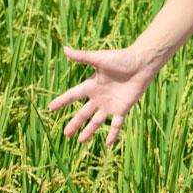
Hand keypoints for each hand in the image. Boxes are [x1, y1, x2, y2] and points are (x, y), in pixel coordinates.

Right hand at [45, 46, 161, 146]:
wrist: (142, 63)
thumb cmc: (122, 58)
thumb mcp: (99, 59)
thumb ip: (82, 57)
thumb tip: (64, 48)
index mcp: (92, 85)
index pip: (73, 95)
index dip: (62, 101)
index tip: (50, 108)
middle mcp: (99, 97)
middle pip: (83, 113)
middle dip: (74, 123)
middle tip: (65, 134)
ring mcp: (111, 104)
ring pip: (97, 121)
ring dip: (89, 131)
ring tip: (81, 141)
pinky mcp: (123, 108)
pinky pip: (116, 124)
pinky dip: (113, 134)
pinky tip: (109, 144)